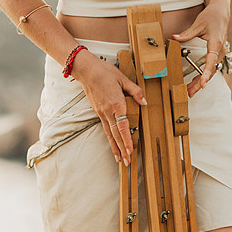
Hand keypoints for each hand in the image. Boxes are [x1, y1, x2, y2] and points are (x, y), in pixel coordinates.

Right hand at [71, 50, 145, 164]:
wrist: (87, 70)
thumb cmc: (105, 72)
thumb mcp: (123, 79)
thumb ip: (135, 92)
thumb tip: (144, 102)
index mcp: (116, 104)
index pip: (122, 126)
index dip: (127, 140)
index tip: (130, 150)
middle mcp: (108, 112)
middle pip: (116, 135)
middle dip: (122, 149)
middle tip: (127, 162)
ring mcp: (102, 113)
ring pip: (109, 134)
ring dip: (115, 148)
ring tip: (120, 159)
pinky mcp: (98, 112)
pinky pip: (105, 129)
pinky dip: (110, 139)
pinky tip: (113, 146)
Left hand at [172, 2, 228, 97]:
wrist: (221, 12)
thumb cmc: (211, 16)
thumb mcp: (198, 24)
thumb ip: (186, 33)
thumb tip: (174, 38)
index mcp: (216, 43)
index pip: (211, 62)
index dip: (206, 74)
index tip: (202, 83)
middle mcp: (220, 51)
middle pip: (210, 72)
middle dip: (200, 83)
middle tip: (189, 93)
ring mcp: (220, 54)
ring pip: (211, 72)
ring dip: (200, 82)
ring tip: (189, 92)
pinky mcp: (217, 55)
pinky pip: (210, 69)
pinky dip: (203, 76)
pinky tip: (195, 83)